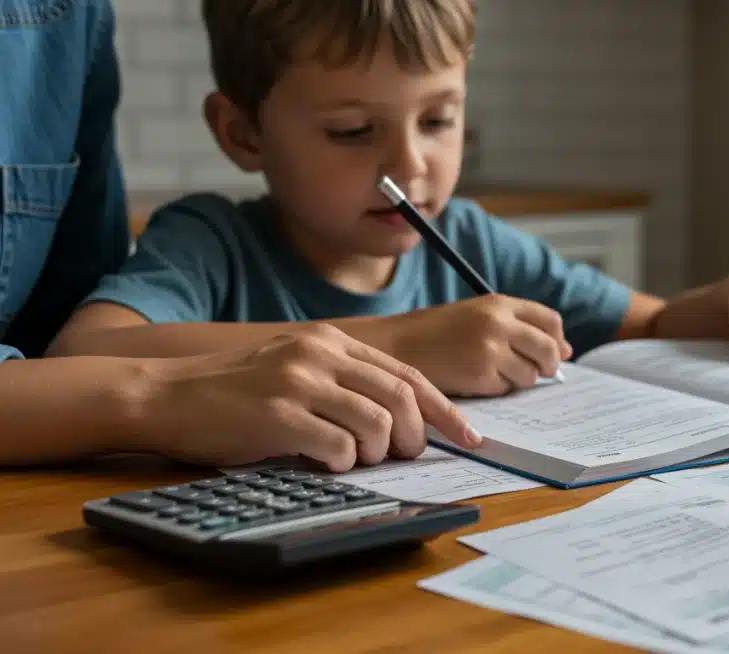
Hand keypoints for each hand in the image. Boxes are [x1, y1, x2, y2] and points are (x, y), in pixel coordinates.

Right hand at [137, 324, 479, 471]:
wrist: (166, 394)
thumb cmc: (234, 391)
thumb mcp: (295, 367)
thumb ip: (344, 381)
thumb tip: (402, 420)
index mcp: (331, 341)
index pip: (408, 374)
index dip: (444, 409)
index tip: (468, 436)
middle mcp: (320, 354)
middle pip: (401, 397)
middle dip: (418, 435)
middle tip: (408, 457)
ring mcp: (298, 382)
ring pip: (376, 423)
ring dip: (379, 452)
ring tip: (358, 460)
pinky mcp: (277, 415)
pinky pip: (337, 447)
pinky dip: (342, 463)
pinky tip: (323, 463)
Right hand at [387, 295, 571, 396]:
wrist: (398, 346)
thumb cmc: (438, 333)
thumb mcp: (477, 315)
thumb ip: (518, 326)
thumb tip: (566, 352)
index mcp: (499, 303)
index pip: (550, 321)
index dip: (558, 340)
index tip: (559, 352)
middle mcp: (498, 323)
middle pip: (548, 349)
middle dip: (549, 365)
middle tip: (540, 372)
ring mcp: (491, 350)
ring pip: (530, 374)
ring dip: (520, 379)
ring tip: (494, 373)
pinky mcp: (481, 375)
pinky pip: (506, 388)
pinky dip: (498, 388)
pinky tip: (476, 380)